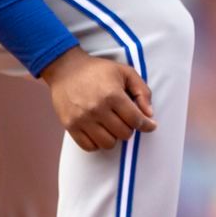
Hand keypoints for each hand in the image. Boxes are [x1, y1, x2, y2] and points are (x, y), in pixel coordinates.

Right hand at [39, 47, 155, 151]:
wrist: (66, 69)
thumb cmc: (98, 70)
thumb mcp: (125, 72)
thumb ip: (142, 91)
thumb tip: (149, 114)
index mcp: (112, 95)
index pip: (136, 120)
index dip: (147, 125)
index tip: (150, 126)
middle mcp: (97, 109)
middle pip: (124, 134)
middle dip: (129, 128)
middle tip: (125, 119)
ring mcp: (82, 119)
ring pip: (108, 144)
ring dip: (114, 137)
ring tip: (112, 126)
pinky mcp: (70, 126)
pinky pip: (89, 147)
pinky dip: (98, 143)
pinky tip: (100, 132)